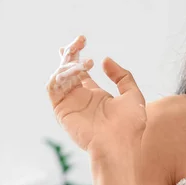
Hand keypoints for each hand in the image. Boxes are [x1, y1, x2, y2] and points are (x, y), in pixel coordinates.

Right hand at [45, 35, 146, 162]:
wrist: (119, 144)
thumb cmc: (130, 125)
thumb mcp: (132, 95)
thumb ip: (122, 76)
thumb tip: (105, 60)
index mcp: (96, 95)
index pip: (81, 71)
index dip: (78, 54)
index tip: (82, 39)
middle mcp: (80, 98)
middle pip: (67, 70)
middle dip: (69, 53)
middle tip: (79, 40)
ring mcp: (70, 104)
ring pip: (59, 76)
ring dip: (69, 63)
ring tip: (85, 61)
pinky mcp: (61, 110)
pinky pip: (53, 88)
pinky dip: (61, 75)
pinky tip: (78, 70)